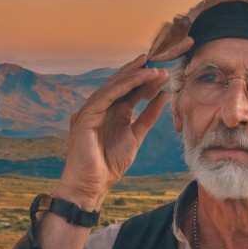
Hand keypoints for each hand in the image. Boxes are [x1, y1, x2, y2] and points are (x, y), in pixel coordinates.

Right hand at [54, 37, 192, 209]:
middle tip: (159, 64)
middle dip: (140, 73)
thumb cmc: (110, 164)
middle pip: (121, 84)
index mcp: (113, 112)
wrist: (93, 184)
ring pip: (114, 86)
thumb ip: (148, 116)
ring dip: (134, 77)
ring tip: (153, 70)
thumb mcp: (135, 136)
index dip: (145, 80)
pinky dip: (122, 86)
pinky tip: (137, 79)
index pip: (129, 90)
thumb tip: (162, 96)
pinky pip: (105, 96)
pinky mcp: (85, 116)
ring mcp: (92, 111)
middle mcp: (102, 108)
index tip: (162, 73)